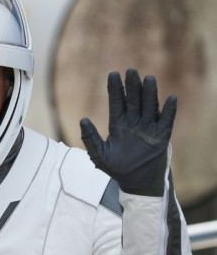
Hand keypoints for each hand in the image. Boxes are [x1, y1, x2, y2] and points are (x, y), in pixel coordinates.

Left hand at [80, 69, 175, 195]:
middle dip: (132, 86)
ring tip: (148, 78)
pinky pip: (166, 121)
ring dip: (149, 93)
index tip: (113, 74)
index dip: (115, 90)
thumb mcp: (99, 155)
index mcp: (118, 126)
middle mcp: (133, 124)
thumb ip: (90, 138)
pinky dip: (169, 111)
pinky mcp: (161, 136)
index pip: (117, 103)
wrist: (135, 183)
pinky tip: (171, 98)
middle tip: (130, 71)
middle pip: (133, 101)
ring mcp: (148, 129)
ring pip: (148, 106)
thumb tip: (82, 120)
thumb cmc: (117, 169)